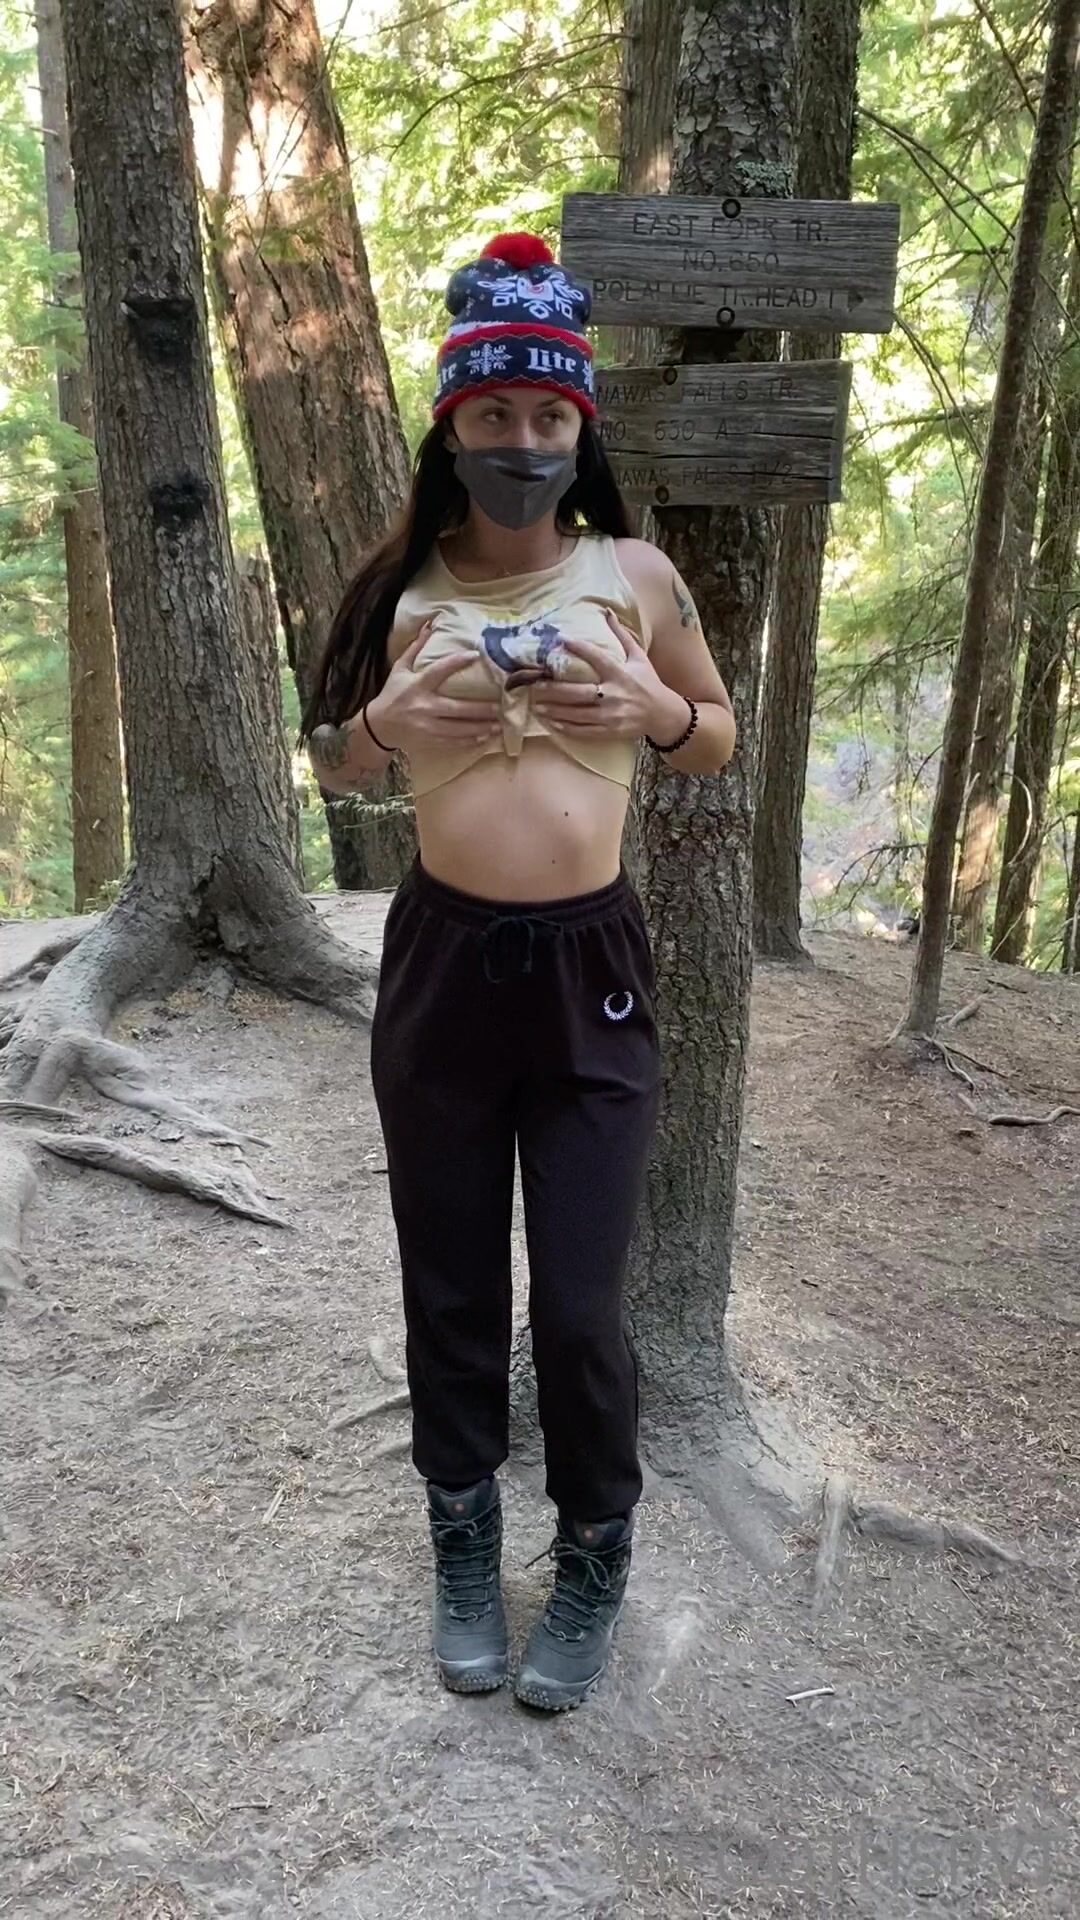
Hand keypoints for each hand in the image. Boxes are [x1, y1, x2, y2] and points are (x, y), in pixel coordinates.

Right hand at [368, 619, 500, 749]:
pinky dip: (469, 741)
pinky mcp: (428, 740)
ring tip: (498, 726)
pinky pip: (453, 742)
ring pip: (457, 729)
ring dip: (479, 728)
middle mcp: (423, 706)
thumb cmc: (392, 694)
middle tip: (499, 707)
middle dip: (479, 709)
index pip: (439, 671)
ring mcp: (426, 726)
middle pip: (456, 708)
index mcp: (417, 685)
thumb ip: (415, 649)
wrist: (378, 726)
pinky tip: (484, 738)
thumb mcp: (399, 669)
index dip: (456, 662)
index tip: (475, 655)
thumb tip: (428, 625)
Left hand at [532, 609, 690, 741]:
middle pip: (579, 693)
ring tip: (536, 706)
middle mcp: (614, 695)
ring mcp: (611, 716)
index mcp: (621, 674)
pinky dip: (566, 727)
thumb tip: (607, 612)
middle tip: (535, 685)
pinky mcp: (610, 731)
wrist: (663, 715)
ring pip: (577, 714)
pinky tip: (552, 722)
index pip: (598, 658)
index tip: (562, 640)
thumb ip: (622, 636)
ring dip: (555, 711)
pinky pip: (584, 731)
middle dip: (555, 690)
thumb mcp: (639, 657)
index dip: (580, 648)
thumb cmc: (648, 683)